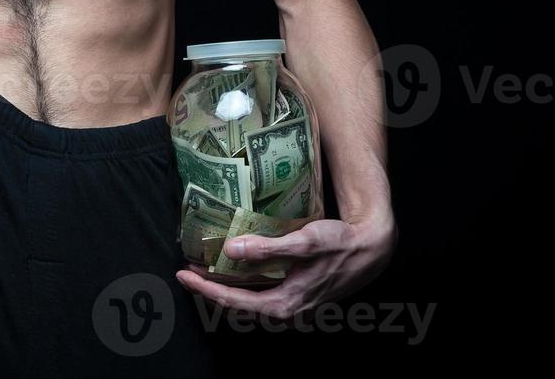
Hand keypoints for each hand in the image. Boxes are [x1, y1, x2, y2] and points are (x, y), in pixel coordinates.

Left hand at [176, 210, 396, 324]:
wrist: (371, 250)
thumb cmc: (339, 244)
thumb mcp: (304, 242)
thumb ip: (268, 248)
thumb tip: (231, 250)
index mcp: (285, 304)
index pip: (234, 302)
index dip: (205, 290)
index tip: (183, 276)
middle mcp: (287, 311)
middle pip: (238, 306)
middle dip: (210, 290)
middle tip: (187, 271)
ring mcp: (292, 306)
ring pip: (249, 302)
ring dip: (225, 288)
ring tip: (204, 269)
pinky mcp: (297, 296)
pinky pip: (261, 295)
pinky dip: (243, 284)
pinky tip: (235, 269)